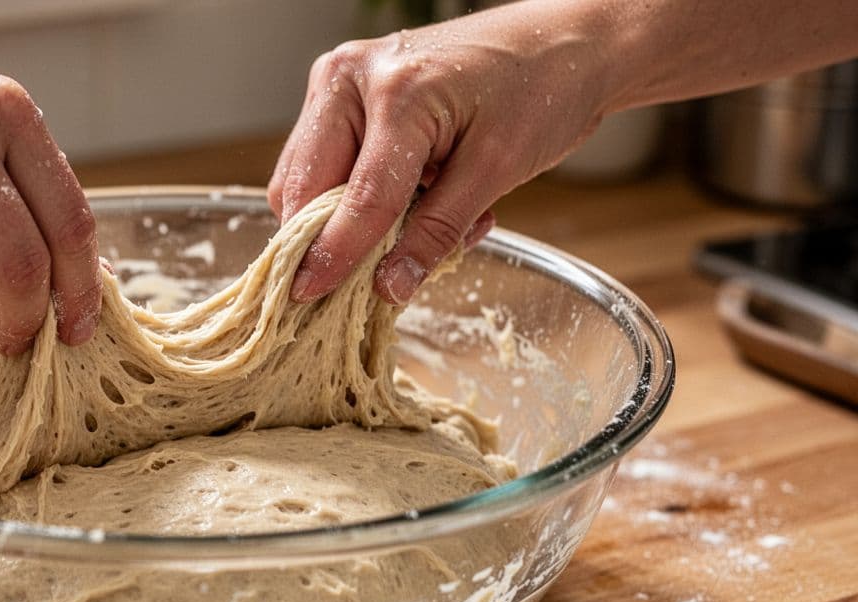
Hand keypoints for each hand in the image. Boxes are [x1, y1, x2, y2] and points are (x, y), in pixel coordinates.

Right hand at [269, 4, 611, 303]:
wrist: (562, 41)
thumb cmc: (542, 87)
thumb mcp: (498, 168)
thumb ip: (439, 230)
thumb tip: (389, 287)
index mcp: (394, 91)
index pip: (356, 195)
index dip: (334, 254)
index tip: (308, 297)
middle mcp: (350, 79)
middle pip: (304, 184)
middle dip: (323, 237)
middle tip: (354, 284)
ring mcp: (341, 86)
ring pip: (306, 178)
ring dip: (343, 221)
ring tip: (409, 229)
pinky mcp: (345, 100)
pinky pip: (328, 167)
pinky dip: (356, 200)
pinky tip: (411, 203)